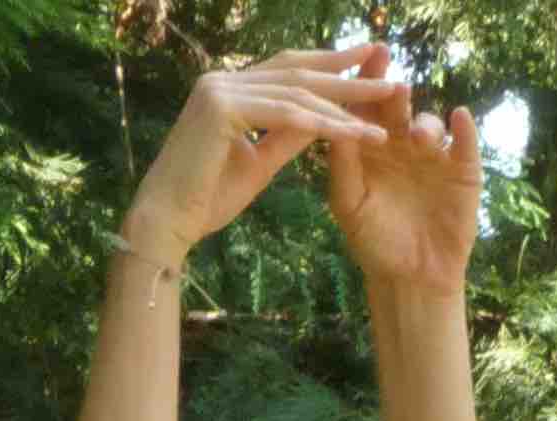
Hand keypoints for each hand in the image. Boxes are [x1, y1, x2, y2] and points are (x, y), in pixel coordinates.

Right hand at [122, 45, 406, 268]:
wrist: (167, 222)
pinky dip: (323, 124)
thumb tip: (325, 119)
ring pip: (297, 92)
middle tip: (388, 65)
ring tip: (385, 107)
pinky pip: (286, 115)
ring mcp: (220, 89)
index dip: (328, 63)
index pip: (286, 69)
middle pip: (296, 70)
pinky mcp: (221, 109)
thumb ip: (289, 136)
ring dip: (345, 100)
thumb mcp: (259, 163)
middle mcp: (222, 79)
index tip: (365, 62)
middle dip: (345, 70)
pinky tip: (354, 133)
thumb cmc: (206, 200)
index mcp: (228, 87)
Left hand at [326, 85, 482, 293]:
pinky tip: (459, 118)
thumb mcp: (348, 203)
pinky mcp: (462, 172)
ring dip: (424, 124)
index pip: (367, 107)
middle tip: (391, 81)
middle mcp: (403, 144)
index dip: (366, 82)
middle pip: (399, 107)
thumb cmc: (373, 243)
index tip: (366, 61)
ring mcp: (434, 156)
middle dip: (394, 89)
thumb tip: (333, 119)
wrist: (410, 279)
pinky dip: (464, 130)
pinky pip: (465, 144)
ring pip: (430, 125)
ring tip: (416, 136)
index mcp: (371, 147)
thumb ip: (341, 163)